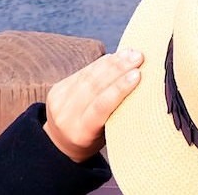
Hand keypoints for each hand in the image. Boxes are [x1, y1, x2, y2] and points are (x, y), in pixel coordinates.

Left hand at [42, 48, 143, 162]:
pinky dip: (100, 63)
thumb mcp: (105, 137)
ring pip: (88, 76)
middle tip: (138, 57)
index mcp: (81, 133)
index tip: (138, 74)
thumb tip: (140, 92)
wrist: (59, 143)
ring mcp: (58, 101)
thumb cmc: (91, 141)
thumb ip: (116, 116)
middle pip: (94, 86)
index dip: (119, 89)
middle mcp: (66, 116)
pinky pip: (81, 72)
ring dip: (112, 62)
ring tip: (130, 53)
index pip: (101, 106)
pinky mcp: (56, 88)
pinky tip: (115, 56)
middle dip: (118, 68)